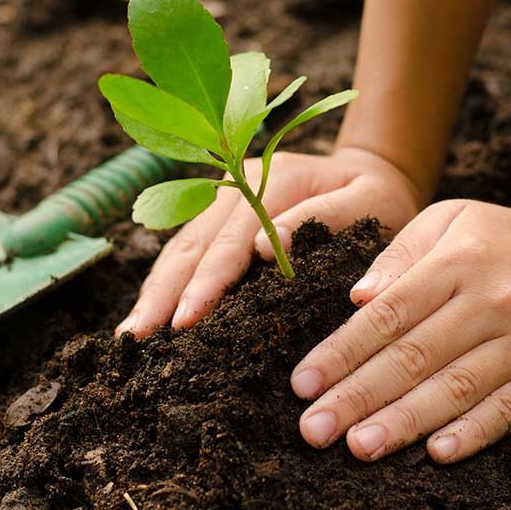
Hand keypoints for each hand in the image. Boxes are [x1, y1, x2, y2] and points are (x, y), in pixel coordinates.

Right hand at [115, 146, 421, 336]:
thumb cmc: (379, 197)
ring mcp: (223, 195)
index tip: (186, 320)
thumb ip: (323, 217)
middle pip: (193, 242)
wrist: (373, 171)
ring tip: (131, 333)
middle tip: (137, 338)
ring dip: (155, 289)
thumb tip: (265, 247)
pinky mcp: (219, 212)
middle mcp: (238, 182)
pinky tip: (149, 311)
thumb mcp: (370, 202)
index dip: (207, 281)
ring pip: (180, 245)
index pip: (232, 239)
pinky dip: (166, 280)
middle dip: (163, 292)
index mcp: (274, 178)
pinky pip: (186, 247)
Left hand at [290, 199, 510, 463]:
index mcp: (456, 263)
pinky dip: (477, 432)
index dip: (342, 352)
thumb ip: (398, 255)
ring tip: (360, 446)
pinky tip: (439, 452)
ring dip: (406, 421)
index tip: (302, 383)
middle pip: (415, 356)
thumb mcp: (446, 219)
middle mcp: (491, 301)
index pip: (389, 314)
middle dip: (359, 396)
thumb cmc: (497, 237)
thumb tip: (356, 298)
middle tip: (315, 430)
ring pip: (458, 387)